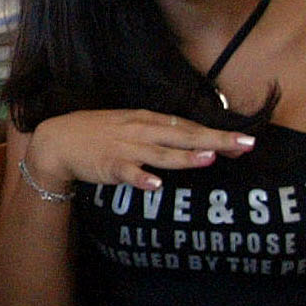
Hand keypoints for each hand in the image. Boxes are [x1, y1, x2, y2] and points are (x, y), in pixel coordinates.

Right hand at [24, 109, 255, 192]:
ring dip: (184, 156)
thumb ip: (160, 132)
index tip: (247, 140)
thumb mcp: (131, 125)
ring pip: (160, 153)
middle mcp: (141, 131)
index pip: (189, 127)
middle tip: (245, 144)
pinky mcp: (109, 165)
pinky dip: (141, 178)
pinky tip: (156, 184)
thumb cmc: (98, 133)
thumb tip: (193, 140)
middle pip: (184, 136)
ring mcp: (125, 148)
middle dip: (215, 141)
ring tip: (209, 159)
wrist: (58, 139)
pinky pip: (128, 172)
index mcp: (148, 120)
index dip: (218, 133)